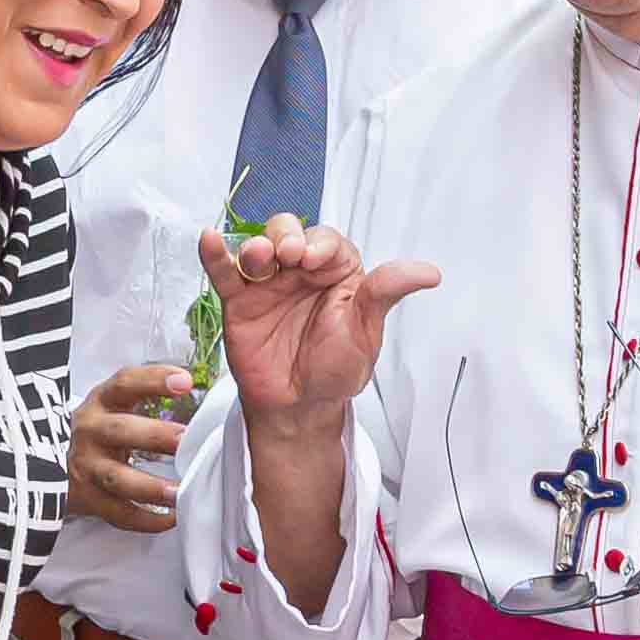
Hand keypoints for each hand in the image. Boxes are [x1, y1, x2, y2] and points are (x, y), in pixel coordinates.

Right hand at [68, 362, 191, 535]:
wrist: (45, 462)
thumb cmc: (96, 431)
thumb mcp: (111, 406)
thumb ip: (145, 396)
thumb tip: (193, 389)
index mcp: (100, 403)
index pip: (125, 384)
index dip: (153, 380)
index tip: (184, 381)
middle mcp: (90, 432)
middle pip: (120, 431)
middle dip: (154, 436)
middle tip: (185, 440)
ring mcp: (87, 467)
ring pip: (117, 477)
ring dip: (151, 486)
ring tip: (179, 492)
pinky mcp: (87, 499)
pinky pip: (118, 513)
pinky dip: (146, 519)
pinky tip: (170, 517)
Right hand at [197, 219, 439, 429]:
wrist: (300, 407)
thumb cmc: (335, 368)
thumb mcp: (365, 330)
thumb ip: (386, 294)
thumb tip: (430, 273)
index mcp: (336, 272)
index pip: (327, 241)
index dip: (319, 243)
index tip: (313, 259)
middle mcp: (300, 271)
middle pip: (288, 232)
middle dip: (286, 235)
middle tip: (288, 255)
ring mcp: (267, 283)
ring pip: (257, 248)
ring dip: (255, 246)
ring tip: (259, 260)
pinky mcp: (239, 301)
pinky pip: (223, 272)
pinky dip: (214, 254)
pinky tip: (209, 239)